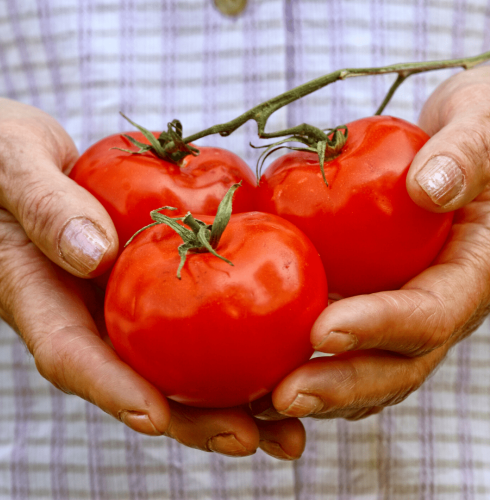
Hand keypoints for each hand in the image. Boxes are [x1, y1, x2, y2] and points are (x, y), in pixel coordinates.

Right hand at [0, 98, 304, 459]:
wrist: (18, 158)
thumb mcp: (12, 164)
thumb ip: (45, 205)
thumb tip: (93, 251)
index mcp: (40, 292)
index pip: (71, 354)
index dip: (111, 389)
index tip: (156, 416)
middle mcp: (86, 311)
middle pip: (138, 378)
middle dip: (192, 419)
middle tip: (250, 440)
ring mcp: (120, 302)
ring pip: (174, 363)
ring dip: (230, 399)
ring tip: (286, 428)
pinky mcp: (149, 285)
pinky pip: (192, 317)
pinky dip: (235, 345)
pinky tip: (283, 357)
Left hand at [252, 65, 489, 420]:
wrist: (458, 144)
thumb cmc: (478, 128)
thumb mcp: (482, 125)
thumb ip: (466, 153)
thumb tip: (431, 188)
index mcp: (470, 273)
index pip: (429, 316)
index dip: (380, 327)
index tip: (323, 331)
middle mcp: (435, 303)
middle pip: (394, 365)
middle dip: (340, 386)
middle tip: (282, 397)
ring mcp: (400, 307)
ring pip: (364, 367)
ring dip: (316, 390)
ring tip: (257, 401)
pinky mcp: (370, 299)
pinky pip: (340, 341)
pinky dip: (304, 361)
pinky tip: (259, 366)